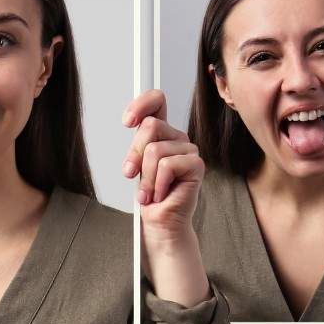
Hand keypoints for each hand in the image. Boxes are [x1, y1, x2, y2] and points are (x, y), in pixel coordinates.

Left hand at [122, 89, 202, 235]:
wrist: (159, 222)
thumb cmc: (148, 195)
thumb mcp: (135, 165)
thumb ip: (137, 144)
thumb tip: (131, 123)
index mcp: (162, 133)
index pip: (157, 101)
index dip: (142, 104)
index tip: (127, 121)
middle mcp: (176, 137)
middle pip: (150, 125)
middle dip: (135, 154)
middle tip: (132, 174)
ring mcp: (188, 150)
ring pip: (154, 150)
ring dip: (145, 177)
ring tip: (149, 191)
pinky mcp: (195, 164)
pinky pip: (167, 165)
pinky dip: (158, 184)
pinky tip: (161, 193)